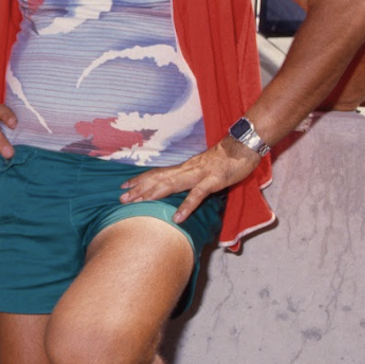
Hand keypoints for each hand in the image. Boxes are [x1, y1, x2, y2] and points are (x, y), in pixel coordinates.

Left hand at [118, 136, 260, 223]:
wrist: (243, 145)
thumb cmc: (226, 158)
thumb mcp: (204, 168)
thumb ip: (192, 176)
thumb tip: (182, 185)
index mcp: (185, 167)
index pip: (157, 172)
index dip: (140, 179)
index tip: (124, 185)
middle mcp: (187, 169)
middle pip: (158, 179)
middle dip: (139, 189)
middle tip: (121, 198)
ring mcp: (199, 174)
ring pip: (171, 184)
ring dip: (153, 194)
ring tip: (138, 204)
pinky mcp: (212, 180)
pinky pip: (197, 195)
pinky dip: (186, 207)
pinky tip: (176, 218)